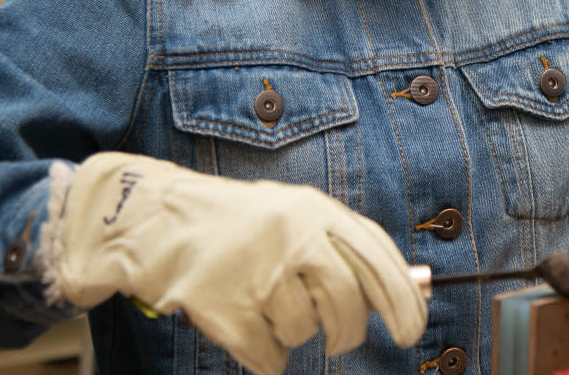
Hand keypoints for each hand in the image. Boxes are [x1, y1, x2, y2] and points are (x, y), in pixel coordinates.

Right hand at [42, 152, 426, 374]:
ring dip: (293, 333)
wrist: (155, 220)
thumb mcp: (296, 215)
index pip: (377, 260)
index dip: (402, 300)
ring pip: (305, 333)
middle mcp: (292, 237)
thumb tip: (413, 289)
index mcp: (315, 211)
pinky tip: (246, 324)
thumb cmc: (238, 224)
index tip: (413, 330)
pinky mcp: (227, 310)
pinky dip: (264, 353)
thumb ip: (349, 247)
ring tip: (265, 304)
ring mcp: (258, 274)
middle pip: (348, 304)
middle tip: (341, 338)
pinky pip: (269, 357)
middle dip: (349, 331)